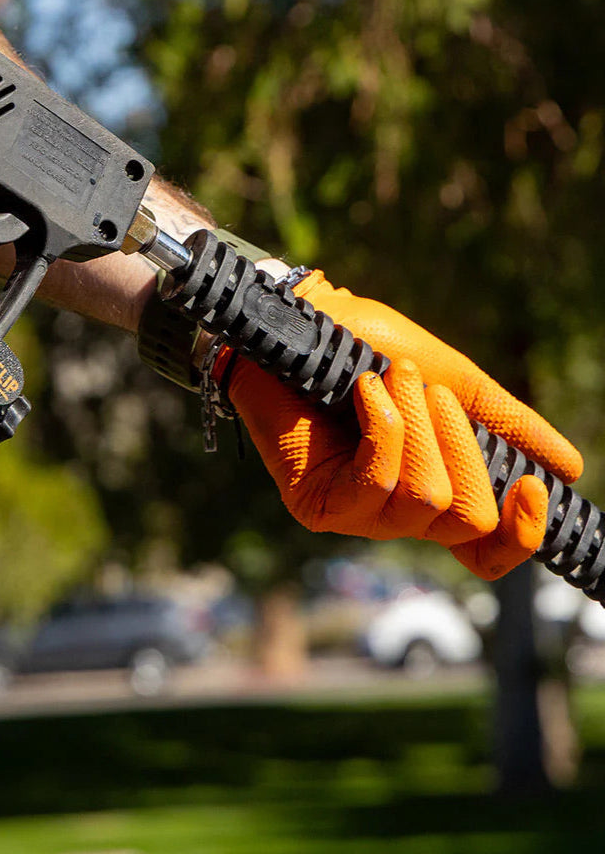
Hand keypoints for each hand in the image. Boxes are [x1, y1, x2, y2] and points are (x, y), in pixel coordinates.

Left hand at [216, 270, 579, 579]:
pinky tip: (366, 390)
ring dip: (419, 424)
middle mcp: (397, 515)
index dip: (520, 534)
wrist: (302, 322)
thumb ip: (506, 424)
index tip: (531, 485)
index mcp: (436, 492)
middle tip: (424, 388)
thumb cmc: (368, 349)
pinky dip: (385, 427)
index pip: (486, 553)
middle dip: (459, 443)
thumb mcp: (452, 382)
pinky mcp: (316, 503)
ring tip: (389, 376)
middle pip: (467, 520)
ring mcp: (355, 514)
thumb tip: (572, 468)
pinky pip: (377, 482)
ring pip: (428, 498)